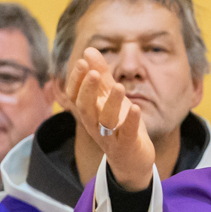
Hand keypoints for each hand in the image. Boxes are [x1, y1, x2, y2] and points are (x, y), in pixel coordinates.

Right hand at [66, 47, 155, 190]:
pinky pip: (127, 134)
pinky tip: (135, 108)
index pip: (75, 96)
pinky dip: (130, 122)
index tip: (81, 62)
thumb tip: (89, 50)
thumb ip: (101, 76)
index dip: (76, 80)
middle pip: (86, 108)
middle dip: (88, 90)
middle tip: (92, 72)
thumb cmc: (119, 125)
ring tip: (119, 87)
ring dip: (111, 104)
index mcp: (88, 113)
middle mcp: (95, 126)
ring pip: (105, 122)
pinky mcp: (127, 146)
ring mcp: (110, 138)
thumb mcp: (110, 98)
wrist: (131, 161)